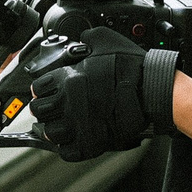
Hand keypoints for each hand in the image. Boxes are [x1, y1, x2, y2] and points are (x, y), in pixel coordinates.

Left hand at [28, 30, 175, 162]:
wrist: (152, 91)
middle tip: (51, 108)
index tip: (46, 91)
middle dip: (44, 108)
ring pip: (50, 133)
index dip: (42, 89)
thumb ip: (88, 39)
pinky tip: (73, 140)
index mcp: (68, 79)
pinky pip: (68, 152)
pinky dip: (67, 147)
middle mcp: (69, 103)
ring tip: (61, 124)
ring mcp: (79, 125)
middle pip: (39, 111)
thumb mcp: (106, 40)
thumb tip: (82, 39)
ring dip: (54, 129)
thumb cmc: (132, 67)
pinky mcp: (91, 142)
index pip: (38, 87)